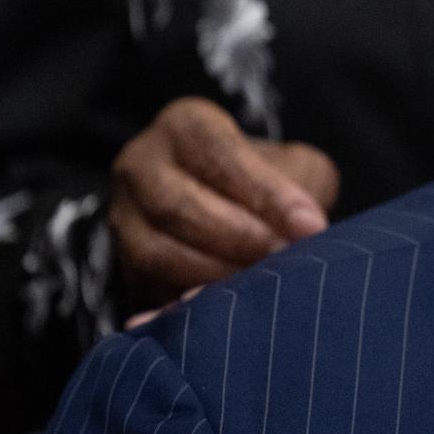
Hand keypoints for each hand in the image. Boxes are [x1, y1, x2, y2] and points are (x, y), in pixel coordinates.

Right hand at [111, 97, 339, 315]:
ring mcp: (123, 216)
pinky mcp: (123, 264)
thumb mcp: (292, 166)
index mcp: (185, 126)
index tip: (311, 226)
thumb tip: (307, 230)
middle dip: (239, 239)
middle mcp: (141, 165)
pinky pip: (148, 288)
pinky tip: (232, 307)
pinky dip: (190, 303)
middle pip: (178, 205)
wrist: (226, 207)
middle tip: (286, 260)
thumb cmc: (264, 183)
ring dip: (213, 275)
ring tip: (263, 287)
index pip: (220, 156)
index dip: (267, 195)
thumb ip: (303, 188)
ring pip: (155, 252)